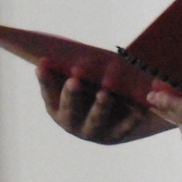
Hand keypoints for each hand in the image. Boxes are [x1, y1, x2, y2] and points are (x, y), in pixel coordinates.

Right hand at [37, 60, 151, 143]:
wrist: (118, 118)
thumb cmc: (94, 90)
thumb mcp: (83, 79)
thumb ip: (74, 67)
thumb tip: (59, 46)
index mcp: (58, 108)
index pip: (49, 94)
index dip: (45, 80)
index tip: (42, 63)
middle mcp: (72, 122)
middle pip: (70, 109)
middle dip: (71, 94)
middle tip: (74, 80)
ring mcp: (94, 130)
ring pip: (95, 119)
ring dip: (100, 106)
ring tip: (104, 93)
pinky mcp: (117, 134)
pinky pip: (124, 127)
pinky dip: (131, 118)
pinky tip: (138, 109)